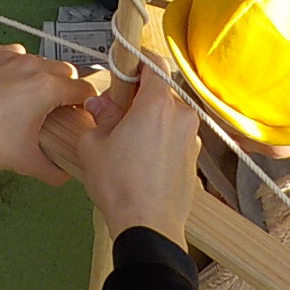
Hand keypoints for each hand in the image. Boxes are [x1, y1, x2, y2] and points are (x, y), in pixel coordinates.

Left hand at [0, 44, 91, 185]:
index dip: (85, 105)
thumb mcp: (21, 161)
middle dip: (64, 90)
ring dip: (38, 77)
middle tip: (52, 111)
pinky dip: (13, 69)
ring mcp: (8, 55)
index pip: (84, 90)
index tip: (78, 117)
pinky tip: (0, 88)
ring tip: (24, 100)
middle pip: (64, 71)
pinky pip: (12, 56)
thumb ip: (51, 170)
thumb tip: (64, 175)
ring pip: (38, 61)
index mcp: (46, 88)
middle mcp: (31, 65)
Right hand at [75, 73, 198, 244]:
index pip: (154, 64)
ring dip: (150, 122)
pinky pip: (175, 139)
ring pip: (168, 117)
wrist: (148, 226)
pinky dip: (160, 142)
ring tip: (127, 145)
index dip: (137, 62)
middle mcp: (181, 116)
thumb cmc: (120, 185)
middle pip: (160, 93)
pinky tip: (141, 163)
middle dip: (138, 100)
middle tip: (115, 115)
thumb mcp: (94, 145)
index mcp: (157, 104)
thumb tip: (101, 106)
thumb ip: (100, 117)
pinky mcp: (194, 160)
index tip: (124, 69)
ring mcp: (192, 139)